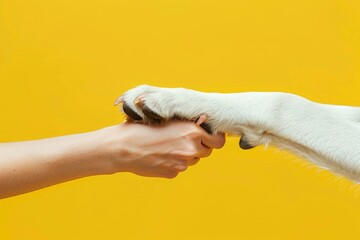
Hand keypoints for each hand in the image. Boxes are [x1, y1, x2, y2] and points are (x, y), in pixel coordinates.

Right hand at [104, 120, 225, 177]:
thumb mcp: (167, 119)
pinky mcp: (172, 173)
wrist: (123, 147)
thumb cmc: (142, 128)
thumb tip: (201, 125)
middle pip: (206, 151)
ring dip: (185, 154)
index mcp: (191, 132)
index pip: (218, 140)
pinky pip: (179, 168)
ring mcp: (181, 164)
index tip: (210, 136)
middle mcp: (190, 149)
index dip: (214, 138)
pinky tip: (159, 155)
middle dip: (199, 146)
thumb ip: (187, 124)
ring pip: (192, 160)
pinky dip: (173, 162)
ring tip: (166, 146)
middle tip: (183, 139)